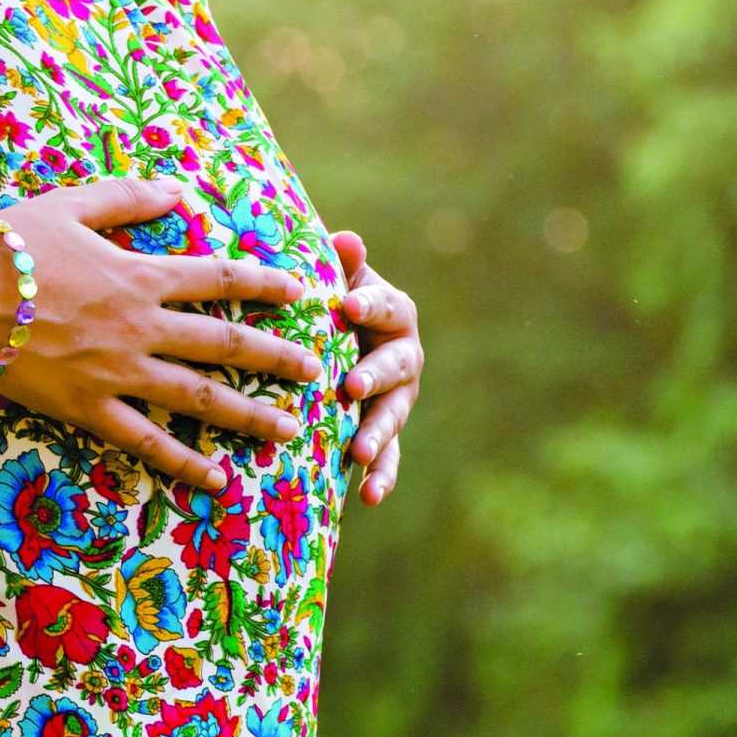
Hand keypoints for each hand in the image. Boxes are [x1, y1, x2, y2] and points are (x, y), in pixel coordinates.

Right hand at [0, 177, 324, 491]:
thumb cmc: (9, 245)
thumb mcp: (73, 204)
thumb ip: (129, 196)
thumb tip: (178, 189)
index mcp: (142, 276)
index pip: (221, 279)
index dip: (265, 284)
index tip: (300, 292)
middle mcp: (142, 327)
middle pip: (226, 344)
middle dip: (278, 358)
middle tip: (316, 371)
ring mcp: (118, 373)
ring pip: (200, 398)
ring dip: (250, 415)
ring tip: (290, 430)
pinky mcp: (89, 409)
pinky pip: (147, 442)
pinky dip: (185, 462)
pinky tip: (218, 480)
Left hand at [331, 229, 423, 505]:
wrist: (337, 339)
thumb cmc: (331, 302)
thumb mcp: (337, 280)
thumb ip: (343, 265)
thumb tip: (345, 240)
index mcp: (394, 312)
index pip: (387, 306)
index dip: (369, 306)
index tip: (346, 306)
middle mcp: (405, 356)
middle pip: (397, 366)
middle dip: (376, 376)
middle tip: (352, 386)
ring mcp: (398, 397)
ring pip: (393, 416)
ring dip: (379, 434)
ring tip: (361, 453)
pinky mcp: (386, 432)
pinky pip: (389, 457)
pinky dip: (382, 476)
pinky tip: (368, 497)